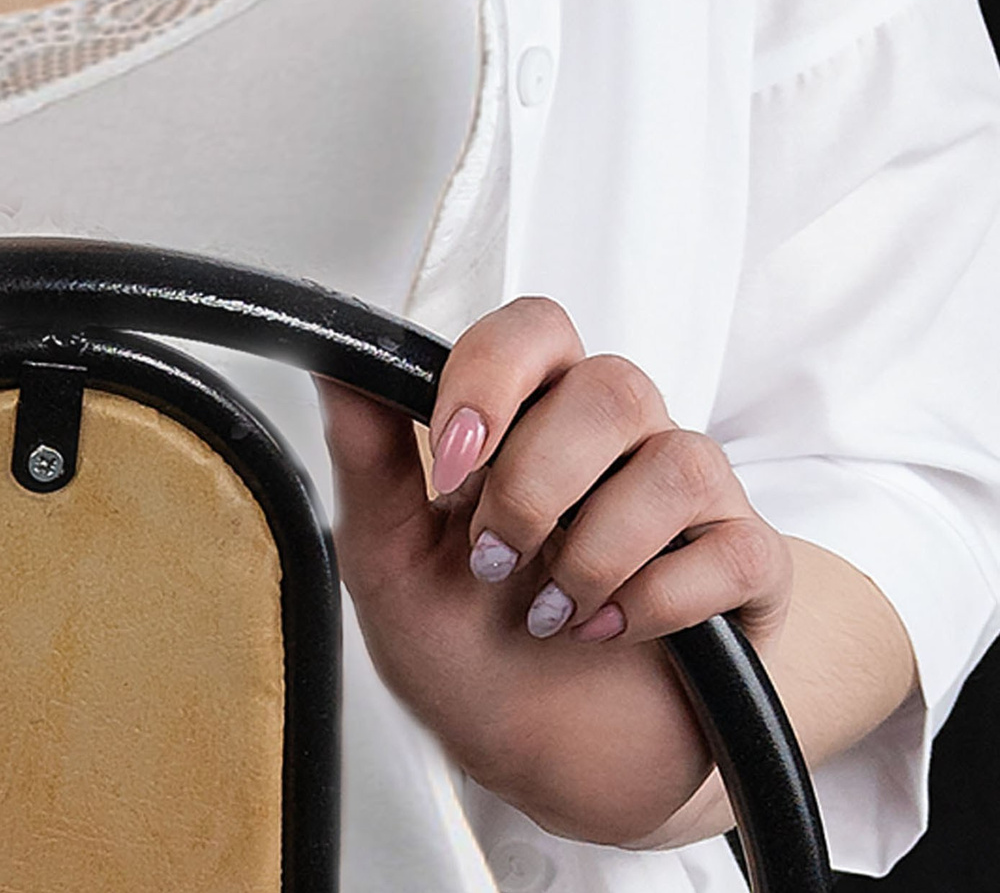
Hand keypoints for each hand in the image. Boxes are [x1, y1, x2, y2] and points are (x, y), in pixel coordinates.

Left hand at [316, 296, 793, 845]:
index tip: (450, 463)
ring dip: (596, 550)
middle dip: (537, 483)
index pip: (537, 326)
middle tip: (493, 559)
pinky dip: (663, 599)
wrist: (541, 759)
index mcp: (533, 412)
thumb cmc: (466, 646)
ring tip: (549, 612)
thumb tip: (337, 364)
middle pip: (613, 385)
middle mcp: (620, 437)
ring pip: (680, 459)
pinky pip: (737, 549)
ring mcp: (691, 500)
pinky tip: (613, 631)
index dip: (493, 377)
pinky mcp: (747, 570)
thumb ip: (369, 457)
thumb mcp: (392, 559)